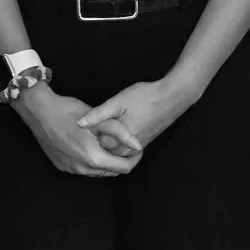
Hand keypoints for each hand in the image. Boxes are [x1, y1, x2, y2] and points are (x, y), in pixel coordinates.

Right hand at [13, 83, 140, 177]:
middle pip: (111, 171)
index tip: (136, 147)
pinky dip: (90, 160)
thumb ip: (120, 132)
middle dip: (120, 159)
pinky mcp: (61, 166)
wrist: (39, 111)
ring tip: (105, 142)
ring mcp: (70, 169)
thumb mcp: (98, 118)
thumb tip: (138, 145)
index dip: (134, 158)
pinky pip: (83, 168)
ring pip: (97, 171)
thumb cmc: (68, 111)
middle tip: (122, 143)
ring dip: (104, 160)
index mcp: (93, 158)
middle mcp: (81, 169)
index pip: (123, 168)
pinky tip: (88, 144)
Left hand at [76, 76, 199, 158]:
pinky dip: (118, 143)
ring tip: (102, 128)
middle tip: (92, 127)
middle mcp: (129, 148)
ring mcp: (137, 148)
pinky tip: (116, 129)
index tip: (85, 124)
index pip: (97, 145)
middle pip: (107, 152)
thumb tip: (78, 123)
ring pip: (117, 152)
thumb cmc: (143, 97)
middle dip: (98, 141)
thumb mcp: (117, 102)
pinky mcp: (144, 143)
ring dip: (109, 143)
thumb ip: (98, 114)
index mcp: (120, 139)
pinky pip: (126, 150)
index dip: (90, 134)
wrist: (171, 98)